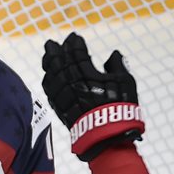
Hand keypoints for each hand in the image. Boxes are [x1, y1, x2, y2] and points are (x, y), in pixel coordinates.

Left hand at [41, 32, 143, 159]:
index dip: (74, 44)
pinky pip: (50, 92)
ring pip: (52, 76)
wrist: (107, 136)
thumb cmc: (120, 107)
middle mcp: (72, 83)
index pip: (77, 54)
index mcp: (87, 74)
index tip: (74, 36)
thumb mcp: (126, 82)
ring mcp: (64, 96)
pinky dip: (48, 81)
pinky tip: (48, 77)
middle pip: (59, 63)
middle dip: (56, 51)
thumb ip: (117, 65)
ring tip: (47, 56)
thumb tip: (113, 54)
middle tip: (52, 43)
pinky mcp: (61, 110)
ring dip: (49, 64)